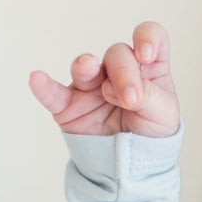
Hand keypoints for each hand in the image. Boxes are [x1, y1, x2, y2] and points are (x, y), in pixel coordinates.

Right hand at [27, 20, 180, 136]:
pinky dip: (44, 86)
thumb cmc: (151, 132)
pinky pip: (53, 93)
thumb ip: (151, 97)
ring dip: (86, 66)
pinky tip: (37, 79)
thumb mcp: (165, 116)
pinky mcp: (70, 105)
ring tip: (88, 68)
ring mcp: (92, 86)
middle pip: (117, 53)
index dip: (147, 37)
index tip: (146, 55)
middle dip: (124, 73)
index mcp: (148, 67)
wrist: (131, 166)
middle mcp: (118, 70)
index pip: (150, 35)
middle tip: (129, 99)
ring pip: (85, 66)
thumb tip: (126, 90)